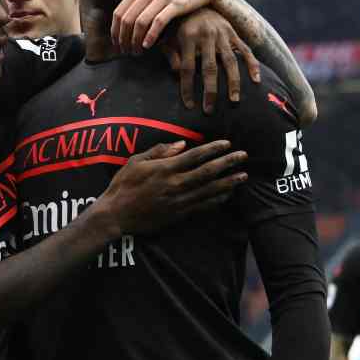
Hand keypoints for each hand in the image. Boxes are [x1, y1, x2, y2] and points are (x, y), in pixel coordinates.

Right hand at [98, 140, 246, 235]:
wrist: (116, 215)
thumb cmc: (123, 185)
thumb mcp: (136, 162)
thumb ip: (159, 151)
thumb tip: (181, 144)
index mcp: (165, 168)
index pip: (195, 155)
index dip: (213, 148)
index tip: (227, 143)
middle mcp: (175, 184)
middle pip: (208, 171)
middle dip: (228, 163)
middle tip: (243, 156)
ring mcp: (179, 200)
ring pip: (210, 190)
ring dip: (229, 182)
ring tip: (243, 176)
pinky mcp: (179, 214)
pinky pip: (203, 206)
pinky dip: (217, 200)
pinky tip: (227, 194)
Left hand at [112, 0, 222, 52]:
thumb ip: (140, 1)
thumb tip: (124, 22)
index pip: (119, 13)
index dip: (115, 32)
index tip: (117, 45)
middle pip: (127, 20)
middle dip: (124, 39)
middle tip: (126, 52)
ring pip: (140, 22)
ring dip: (135, 40)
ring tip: (136, 52)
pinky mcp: (176, 3)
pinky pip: (158, 22)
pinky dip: (150, 36)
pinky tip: (147, 45)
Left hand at [163, 8, 259, 112]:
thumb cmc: (177, 23)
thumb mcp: (168, 36)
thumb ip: (171, 54)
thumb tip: (177, 74)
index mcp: (188, 37)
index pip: (187, 69)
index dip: (187, 88)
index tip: (189, 106)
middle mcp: (207, 36)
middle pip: (209, 69)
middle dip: (210, 92)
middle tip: (210, 110)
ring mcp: (223, 34)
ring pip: (230, 62)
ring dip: (233, 83)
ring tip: (234, 101)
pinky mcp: (234, 33)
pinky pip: (246, 50)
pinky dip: (252, 65)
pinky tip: (256, 80)